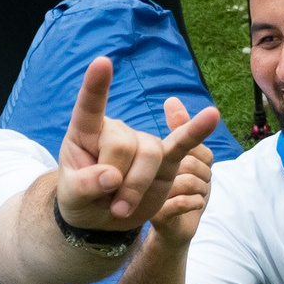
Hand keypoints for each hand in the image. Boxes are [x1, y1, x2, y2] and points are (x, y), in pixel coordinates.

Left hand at [54, 58, 220, 231]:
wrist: (103, 220)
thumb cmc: (81, 200)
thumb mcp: (71, 198)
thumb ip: (85, 185)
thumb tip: (112, 177)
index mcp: (85, 132)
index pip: (90, 106)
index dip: (96, 86)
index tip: (102, 62)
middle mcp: (116, 131)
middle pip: (124, 144)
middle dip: (116, 180)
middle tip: (107, 203)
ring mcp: (142, 143)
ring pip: (150, 154)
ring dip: (136, 188)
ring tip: (121, 208)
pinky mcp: (165, 158)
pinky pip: (182, 143)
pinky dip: (195, 130)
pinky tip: (212, 116)